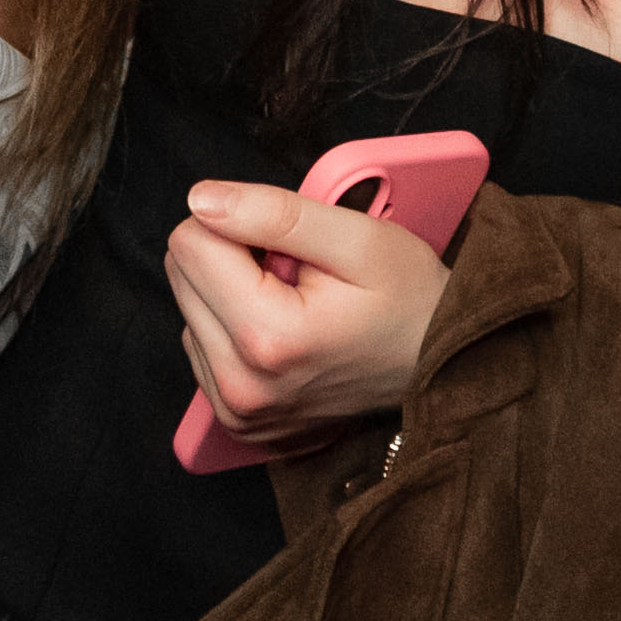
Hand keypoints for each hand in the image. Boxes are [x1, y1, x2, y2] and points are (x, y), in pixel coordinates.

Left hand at [162, 177, 450, 453]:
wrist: (439, 368)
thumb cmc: (409, 301)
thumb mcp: (359, 239)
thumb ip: (275, 213)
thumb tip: (201, 199)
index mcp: (268, 339)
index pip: (190, 242)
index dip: (240, 224)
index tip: (288, 247)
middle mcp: (241, 387)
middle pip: (181, 275)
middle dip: (235, 259)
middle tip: (297, 276)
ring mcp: (237, 411)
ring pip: (188, 308)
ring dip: (233, 294)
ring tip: (296, 306)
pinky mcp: (236, 420)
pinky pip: (201, 345)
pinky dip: (236, 327)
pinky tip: (285, 331)